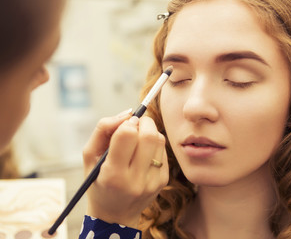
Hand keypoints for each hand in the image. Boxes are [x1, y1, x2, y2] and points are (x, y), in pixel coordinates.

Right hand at [83, 110, 168, 227]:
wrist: (115, 214)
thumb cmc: (99, 181)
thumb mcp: (90, 156)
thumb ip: (103, 130)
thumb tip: (127, 113)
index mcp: (113, 174)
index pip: (127, 135)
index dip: (126, 122)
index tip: (124, 123)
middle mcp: (135, 180)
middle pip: (149, 135)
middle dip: (143, 122)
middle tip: (135, 125)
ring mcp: (152, 182)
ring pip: (159, 140)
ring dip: (150, 132)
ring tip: (138, 140)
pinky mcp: (163, 181)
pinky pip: (163, 151)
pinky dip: (154, 145)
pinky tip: (143, 153)